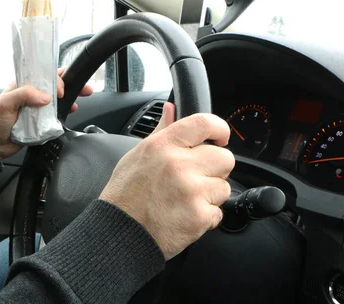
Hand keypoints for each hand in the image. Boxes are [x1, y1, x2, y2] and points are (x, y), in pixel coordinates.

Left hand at [0, 68, 93, 160]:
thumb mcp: (6, 104)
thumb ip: (24, 95)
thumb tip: (46, 97)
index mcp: (23, 85)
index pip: (44, 75)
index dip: (57, 79)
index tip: (60, 91)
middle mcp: (33, 94)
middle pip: (55, 85)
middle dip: (71, 84)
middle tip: (84, 88)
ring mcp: (38, 108)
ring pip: (59, 98)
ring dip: (71, 96)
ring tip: (83, 96)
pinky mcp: (42, 121)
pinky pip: (57, 114)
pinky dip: (67, 111)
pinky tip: (72, 110)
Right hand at [99, 102, 234, 259]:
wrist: (119, 233)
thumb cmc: (125, 195)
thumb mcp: (137, 155)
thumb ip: (161, 130)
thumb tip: (171, 109)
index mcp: (163, 146)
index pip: (204, 123)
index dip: (220, 129)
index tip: (220, 138)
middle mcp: (179, 165)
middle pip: (224, 157)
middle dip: (216, 168)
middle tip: (197, 177)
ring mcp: (191, 191)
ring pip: (223, 186)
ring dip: (210, 195)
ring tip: (186, 199)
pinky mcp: (199, 216)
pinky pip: (218, 212)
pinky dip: (205, 216)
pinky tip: (185, 215)